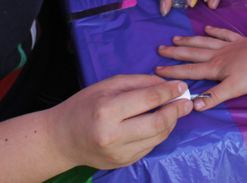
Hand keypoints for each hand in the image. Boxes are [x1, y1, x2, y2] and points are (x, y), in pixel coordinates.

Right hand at [48, 75, 191, 169]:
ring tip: (174, 110)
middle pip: (158, 123)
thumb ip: (139, 83)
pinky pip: (149, 146)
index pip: (148, 99)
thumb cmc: (83, 106)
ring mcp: (119, 153)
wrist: (61, 139)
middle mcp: (113, 135)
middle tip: (185, 101)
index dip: (169, 92)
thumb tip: (166, 85)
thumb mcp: (108, 86)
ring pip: (157, 137)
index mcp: (107, 110)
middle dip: (176, 110)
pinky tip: (158, 123)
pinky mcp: (123, 163)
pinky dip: (158, 134)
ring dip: (170, 122)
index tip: (181, 86)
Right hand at [155, 25, 246, 110]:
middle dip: (175, 52)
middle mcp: (217, 55)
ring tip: (176, 38)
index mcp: (214, 68)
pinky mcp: (239, 41)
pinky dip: (215, 31)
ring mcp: (228, 46)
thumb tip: (192, 105)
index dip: (172, 71)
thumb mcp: (232, 90)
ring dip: (189, 40)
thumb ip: (213, 97)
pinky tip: (207, 28)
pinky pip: (224, 34)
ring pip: (204, 42)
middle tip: (160, 49)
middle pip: (192, 53)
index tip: (157, 69)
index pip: (189, 70)